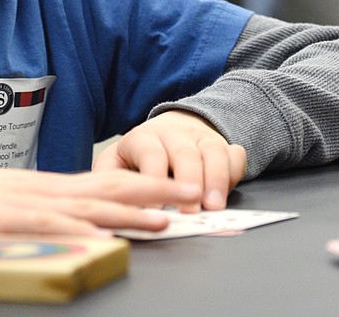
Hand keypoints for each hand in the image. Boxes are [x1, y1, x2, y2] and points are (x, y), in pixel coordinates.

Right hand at [0, 155, 203, 235]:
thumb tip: (90, 225)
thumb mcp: (24, 204)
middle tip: (196, 194)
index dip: (152, 183)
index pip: (112, 181)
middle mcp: (53, 191)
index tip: (185, 186)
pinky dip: (81, 232)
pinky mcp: (15, 222)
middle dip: (158, 191)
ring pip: (92, 206)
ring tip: (166, 220)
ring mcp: (36, 206)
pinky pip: (54, 227)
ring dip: (131, 213)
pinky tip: (103, 239)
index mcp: (56, 187)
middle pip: (114, 188)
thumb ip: (56, 211)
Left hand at [93, 110, 246, 211]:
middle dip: (188, 181)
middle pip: (184, 153)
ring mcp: (201, 138)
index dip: (155, 179)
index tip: (157, 207)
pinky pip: (234, 154)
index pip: (151, 154)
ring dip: (215, 180)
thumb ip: (108, 179)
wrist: (171, 127)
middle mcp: (174, 134)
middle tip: (189, 211)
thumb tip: (103, 205)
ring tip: (213, 207)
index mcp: (143, 138)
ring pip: (212, 152)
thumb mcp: (116, 162)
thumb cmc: (140, 156)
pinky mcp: (223, 145)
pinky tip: (228, 190)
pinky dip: (235, 171)